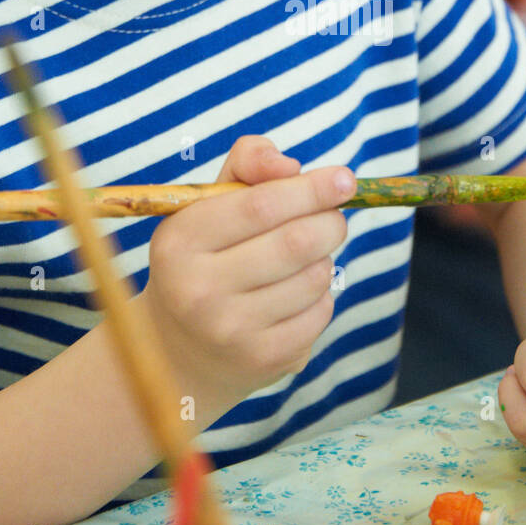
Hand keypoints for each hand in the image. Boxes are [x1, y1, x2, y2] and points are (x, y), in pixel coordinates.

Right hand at [141, 136, 354, 413]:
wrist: (181, 349)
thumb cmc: (205, 257)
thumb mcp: (209, 204)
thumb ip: (248, 164)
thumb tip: (290, 166)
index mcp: (180, 241)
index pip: (260, 205)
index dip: (311, 189)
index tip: (346, 179)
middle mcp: (199, 290)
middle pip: (296, 241)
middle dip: (330, 221)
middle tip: (334, 216)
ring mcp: (231, 331)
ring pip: (315, 277)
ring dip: (323, 258)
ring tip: (302, 258)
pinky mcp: (264, 360)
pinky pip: (320, 312)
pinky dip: (321, 294)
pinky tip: (296, 294)